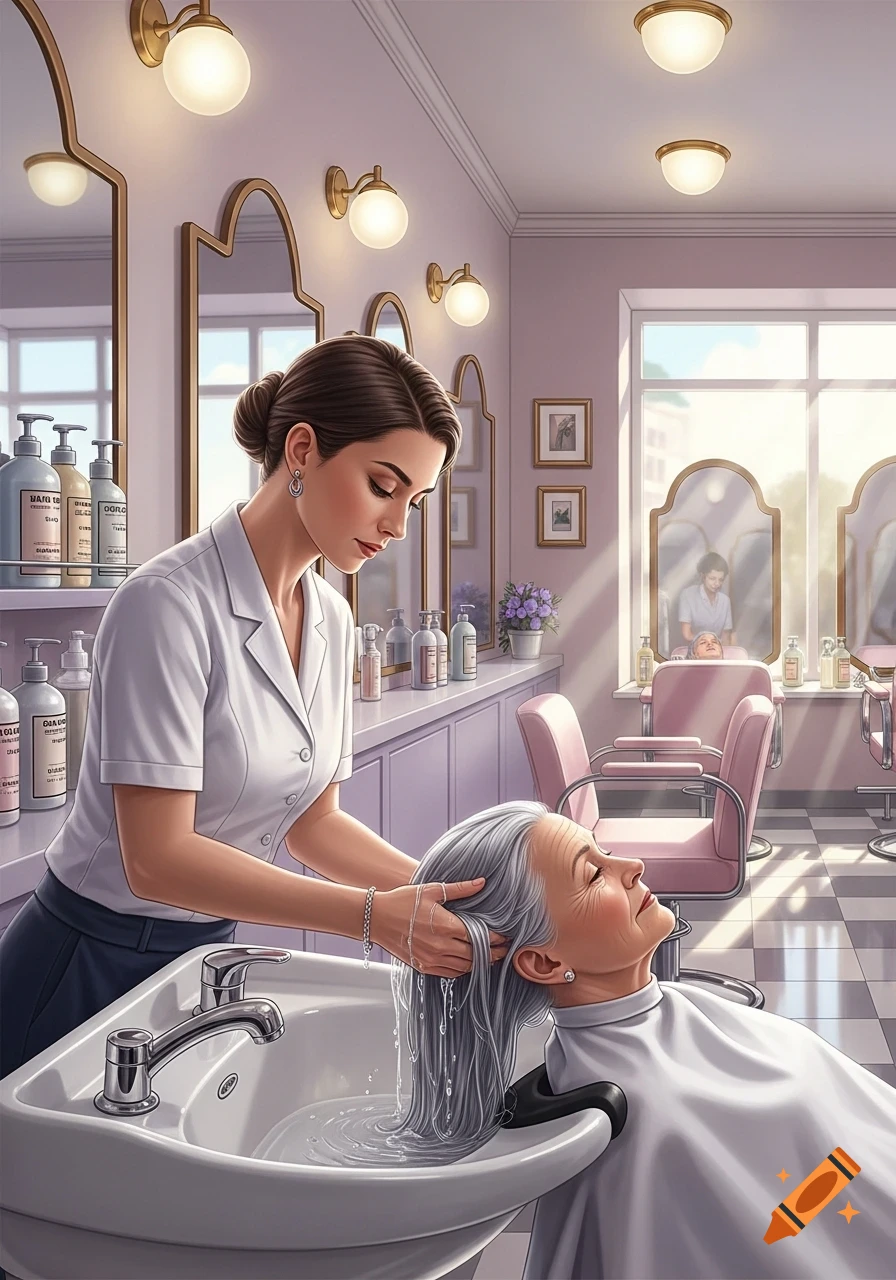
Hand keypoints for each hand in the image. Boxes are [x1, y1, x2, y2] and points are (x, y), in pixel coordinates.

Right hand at [370, 879, 508, 977]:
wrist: (376, 918)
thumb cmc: (403, 901)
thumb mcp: (432, 890)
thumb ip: (459, 889)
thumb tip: (482, 882)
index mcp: (446, 926)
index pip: (480, 936)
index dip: (497, 938)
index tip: (507, 937)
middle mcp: (441, 946)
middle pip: (476, 955)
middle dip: (494, 953)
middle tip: (506, 950)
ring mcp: (432, 959)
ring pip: (465, 967)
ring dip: (480, 963)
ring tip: (492, 958)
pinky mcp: (424, 967)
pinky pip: (450, 973)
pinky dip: (463, 970)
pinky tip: (469, 964)